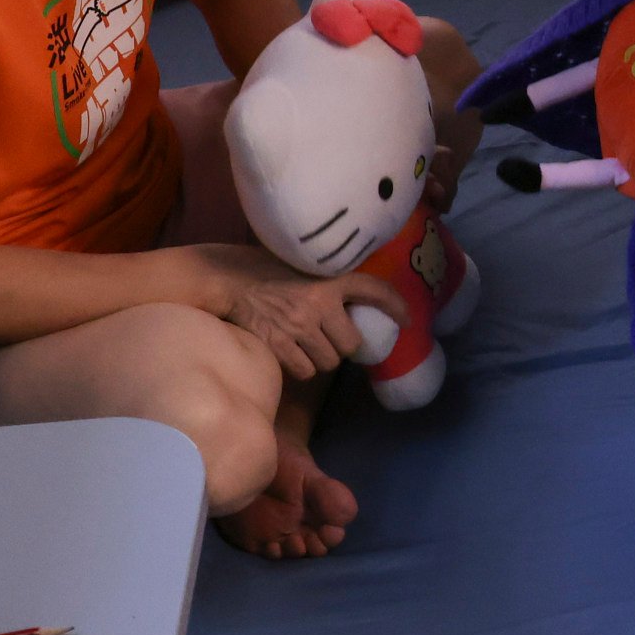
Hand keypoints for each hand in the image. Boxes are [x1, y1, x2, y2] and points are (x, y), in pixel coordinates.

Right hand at [192, 245, 411, 381]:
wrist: (225, 278)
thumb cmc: (264, 269)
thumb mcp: (303, 264)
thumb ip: (327, 281)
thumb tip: (352, 304)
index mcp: (328, 277)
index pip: (373, 290)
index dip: (395, 306)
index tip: (408, 319)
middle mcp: (318, 302)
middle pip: (350, 345)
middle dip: (342, 346)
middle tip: (329, 338)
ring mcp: (298, 325)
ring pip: (328, 362)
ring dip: (321, 358)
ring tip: (306, 344)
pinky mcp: (278, 344)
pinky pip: (305, 371)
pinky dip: (301, 367)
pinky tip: (290, 353)